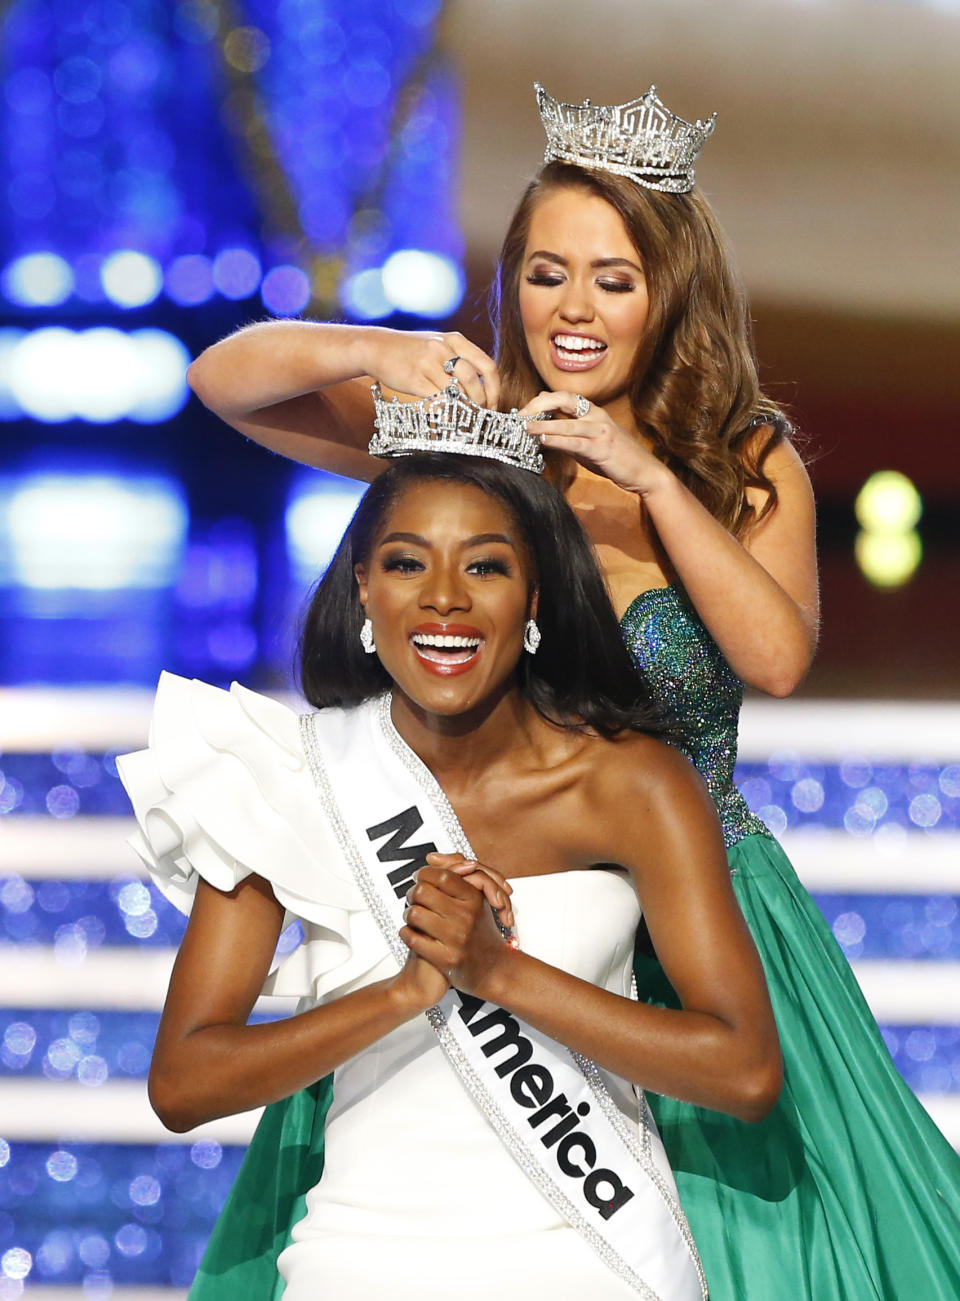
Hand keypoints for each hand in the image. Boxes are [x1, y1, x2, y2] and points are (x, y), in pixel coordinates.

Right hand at [360, 329, 499, 408]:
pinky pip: (438, 400)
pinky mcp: (415, 379)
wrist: (376, 347)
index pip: (486, 366)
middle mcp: (443, 349)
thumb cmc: (411, 350)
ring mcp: (428, 364)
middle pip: (473, 381)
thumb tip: (482, 387)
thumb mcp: (439, 344)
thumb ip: (460, 359)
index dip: (494, 389)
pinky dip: (446, 412)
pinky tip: (448, 418)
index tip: (493, 404)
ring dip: (464, 409)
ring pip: (456, 392)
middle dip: (480, 402)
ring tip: (465, 417)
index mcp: (455, 340)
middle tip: (479, 414)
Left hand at [399, 863, 512, 999]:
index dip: (425, 874)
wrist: (494, 970)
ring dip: (408, 915)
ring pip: (414, 914)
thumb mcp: (477, 900)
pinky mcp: (445, 960)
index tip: (420, 878)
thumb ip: (457, 875)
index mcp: (475, 899)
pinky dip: (406, 933)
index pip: (442, 875)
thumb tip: (431, 858)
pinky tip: (413, 933)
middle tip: (414, 898)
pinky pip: (412, 938)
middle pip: (423, 892)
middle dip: (413, 894)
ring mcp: (456, 939)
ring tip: (414, 917)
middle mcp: (466, 918)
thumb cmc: (481, 932)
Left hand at [519, 390, 667, 496]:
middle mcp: (595, 415)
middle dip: (539, 404)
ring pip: (567, 423)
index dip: (541, 400)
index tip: (524, 410)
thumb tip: (544, 433)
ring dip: (544, 424)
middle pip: (563, 400)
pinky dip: (558, 440)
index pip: (562, 397)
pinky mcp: (602, 448)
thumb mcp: (589, 442)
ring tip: (525, 426)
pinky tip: (544, 441)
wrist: (644, 471)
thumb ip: (569, 436)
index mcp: (592, 411)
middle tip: (520, 415)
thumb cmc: (616, 457)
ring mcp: (600, 430)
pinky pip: (576, 442)